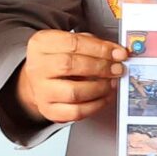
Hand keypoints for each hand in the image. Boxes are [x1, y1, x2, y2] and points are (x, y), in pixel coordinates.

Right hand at [13, 29, 127, 124]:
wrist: (40, 80)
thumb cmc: (58, 59)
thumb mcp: (70, 43)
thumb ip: (93, 44)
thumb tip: (117, 52)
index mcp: (41, 45)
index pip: (73, 43)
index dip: (100, 49)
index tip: (119, 53)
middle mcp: (37, 67)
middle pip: (71, 65)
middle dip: (101, 67)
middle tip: (117, 69)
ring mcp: (41, 91)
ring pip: (73, 92)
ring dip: (99, 88)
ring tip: (111, 83)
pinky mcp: (48, 110)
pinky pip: (76, 112)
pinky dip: (95, 106)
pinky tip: (104, 97)